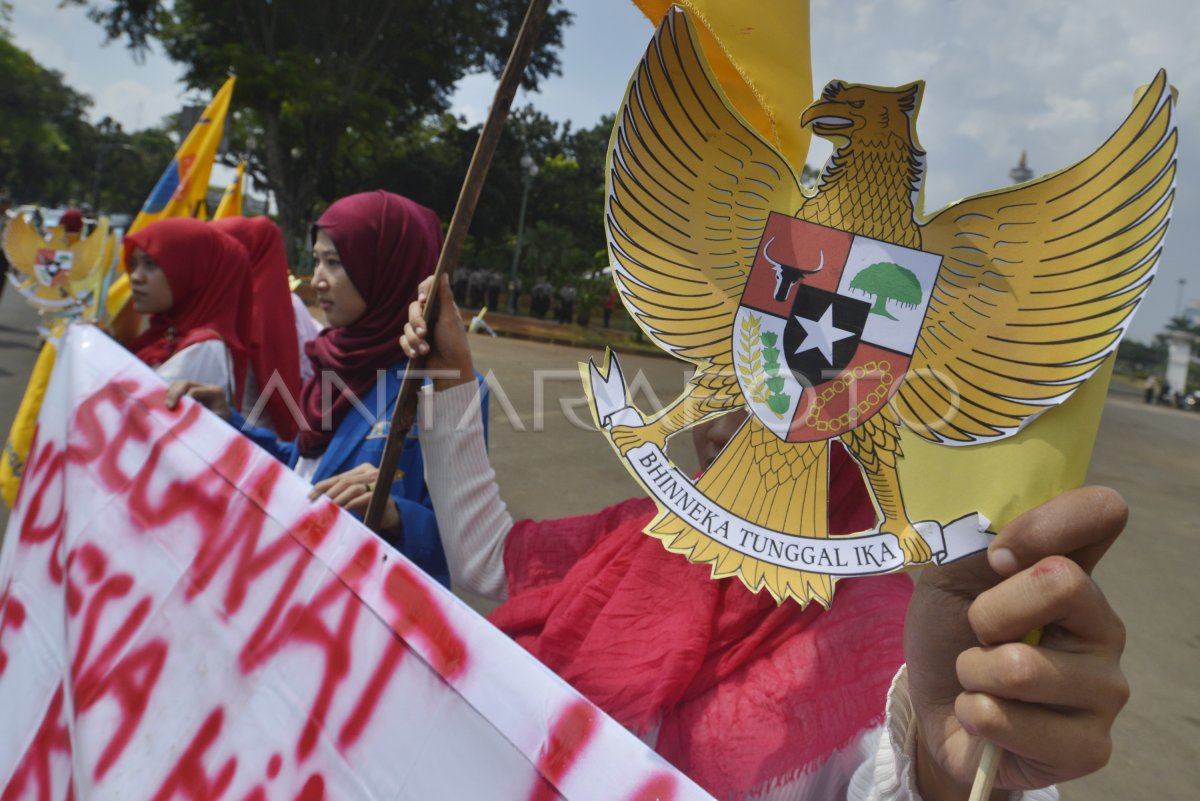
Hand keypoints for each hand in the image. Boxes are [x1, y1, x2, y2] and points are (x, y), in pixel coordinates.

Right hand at [165, 380, 230, 419]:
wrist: (225, 416)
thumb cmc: (221, 420)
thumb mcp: (217, 421)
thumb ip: (206, 418)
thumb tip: (190, 418)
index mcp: (215, 393)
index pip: (195, 391)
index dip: (184, 399)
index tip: (176, 409)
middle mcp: (207, 387)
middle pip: (187, 383)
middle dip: (175, 393)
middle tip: (168, 406)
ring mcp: (200, 386)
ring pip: (181, 382)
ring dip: (171, 391)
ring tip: (166, 403)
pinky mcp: (193, 388)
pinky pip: (179, 385)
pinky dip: (171, 391)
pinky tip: (167, 399)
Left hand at [308, 462, 400, 531]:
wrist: (389, 514)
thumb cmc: (367, 504)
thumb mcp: (352, 496)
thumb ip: (339, 492)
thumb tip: (316, 496)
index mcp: (362, 469)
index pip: (339, 477)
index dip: (323, 485)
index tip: (310, 496)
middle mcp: (370, 472)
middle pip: (345, 481)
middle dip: (328, 492)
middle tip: (317, 503)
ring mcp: (377, 482)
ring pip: (353, 488)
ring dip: (338, 498)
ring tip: (328, 507)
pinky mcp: (382, 493)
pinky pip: (364, 497)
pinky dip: (352, 503)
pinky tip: (344, 510)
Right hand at [400, 273, 473, 390]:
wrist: (451, 370)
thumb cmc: (455, 343)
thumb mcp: (450, 319)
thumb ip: (445, 297)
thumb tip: (443, 273)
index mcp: (440, 307)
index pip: (427, 290)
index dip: (423, 291)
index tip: (423, 300)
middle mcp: (429, 316)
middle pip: (413, 309)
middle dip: (417, 322)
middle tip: (424, 333)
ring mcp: (421, 330)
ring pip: (406, 327)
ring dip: (414, 339)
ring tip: (425, 350)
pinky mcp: (414, 343)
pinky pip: (403, 341)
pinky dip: (409, 348)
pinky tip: (416, 355)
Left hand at [905, 486, 1128, 799]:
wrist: (937, 709)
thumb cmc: (949, 634)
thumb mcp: (948, 576)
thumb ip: (978, 545)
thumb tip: (1009, 551)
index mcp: (1075, 573)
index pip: (1102, 513)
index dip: (1044, 523)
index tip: (996, 556)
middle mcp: (1103, 626)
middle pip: (1062, 582)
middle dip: (988, 612)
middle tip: (978, 633)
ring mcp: (1106, 689)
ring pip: (1023, 665)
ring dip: (973, 672)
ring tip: (976, 679)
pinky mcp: (1090, 747)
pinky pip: (1011, 722)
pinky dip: (974, 716)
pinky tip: (983, 718)